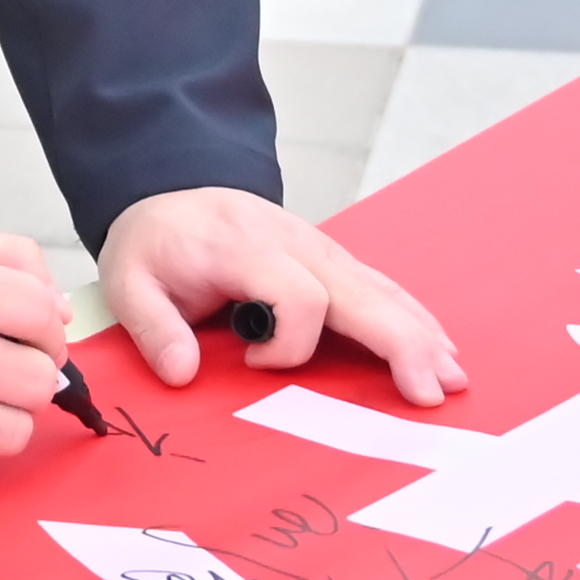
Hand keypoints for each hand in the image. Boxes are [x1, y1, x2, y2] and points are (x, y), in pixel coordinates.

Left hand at [99, 187, 465, 407]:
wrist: (170, 188)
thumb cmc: (156, 241)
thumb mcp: (128, 279)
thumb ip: (153, 327)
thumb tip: (182, 374)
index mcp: (246, 248)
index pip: (298, 296)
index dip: (286, 343)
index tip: (251, 363)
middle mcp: (295, 244)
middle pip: (360, 292)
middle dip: (400, 342)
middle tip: (428, 390)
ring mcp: (319, 248)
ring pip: (381, 288)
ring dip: (420, 332)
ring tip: (450, 377)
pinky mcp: (331, 260)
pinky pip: (381, 286)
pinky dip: (413, 316)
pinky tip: (438, 345)